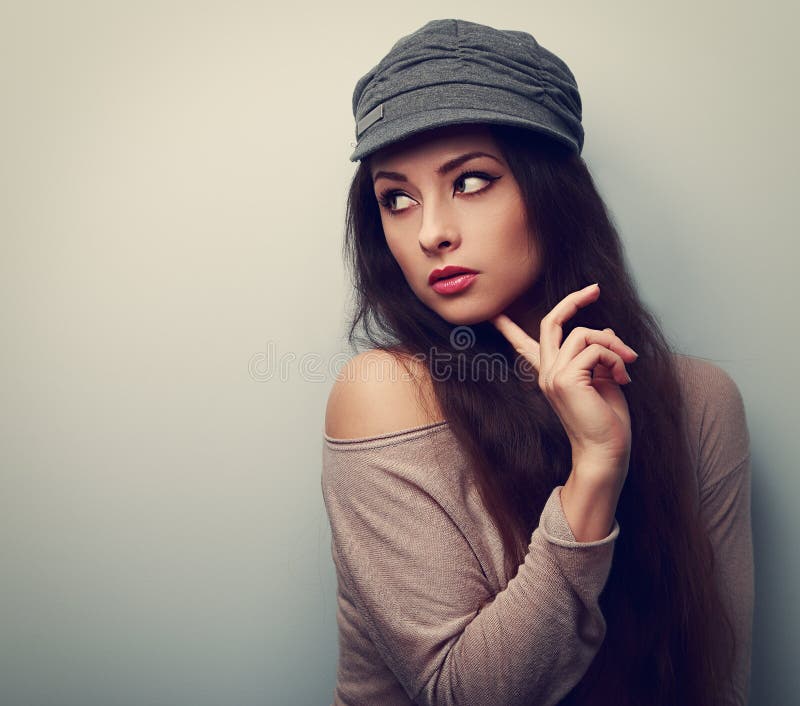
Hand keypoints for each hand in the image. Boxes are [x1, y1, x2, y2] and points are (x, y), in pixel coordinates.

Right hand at [491, 283, 637, 488]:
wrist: (606, 451)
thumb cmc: (607, 421)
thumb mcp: (603, 378)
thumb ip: (599, 355)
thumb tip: (606, 330)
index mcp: (551, 374)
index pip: (523, 344)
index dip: (508, 327)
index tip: (493, 314)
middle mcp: (546, 372)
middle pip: (550, 321)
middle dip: (574, 300)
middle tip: (595, 289)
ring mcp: (553, 375)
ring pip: (583, 333)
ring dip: (613, 344)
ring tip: (628, 362)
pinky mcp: (566, 379)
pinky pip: (595, 349)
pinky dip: (616, 357)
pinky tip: (623, 377)